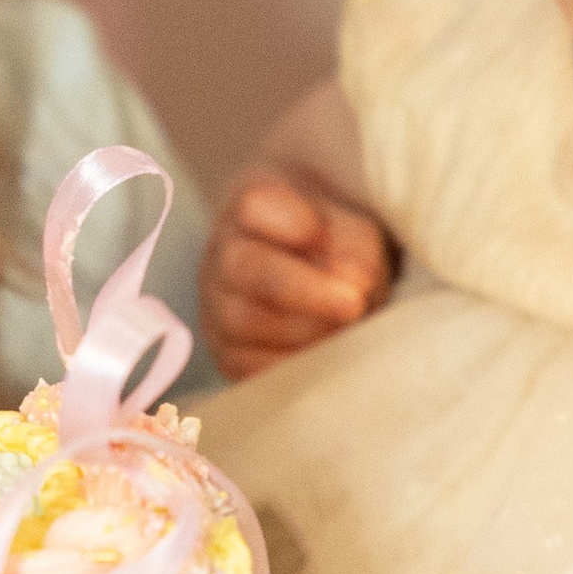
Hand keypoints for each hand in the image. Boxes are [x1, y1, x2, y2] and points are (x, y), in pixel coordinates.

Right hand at [200, 165, 391, 380]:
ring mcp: (217, 307)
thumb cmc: (336, 248)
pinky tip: (325, 357)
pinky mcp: (227, 355)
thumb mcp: (354, 232)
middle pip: (247, 269)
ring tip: (347, 331)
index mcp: (251, 208)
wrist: (317, 282)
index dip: (288, 220)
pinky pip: (249, 367)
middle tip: (355, 305)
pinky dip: (293, 365)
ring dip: (307, 331)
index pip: (255, 206)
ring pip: (246, 323)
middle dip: (306, 291)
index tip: (319, 232)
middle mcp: (222, 255)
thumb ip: (355, 250)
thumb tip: (355, 288)